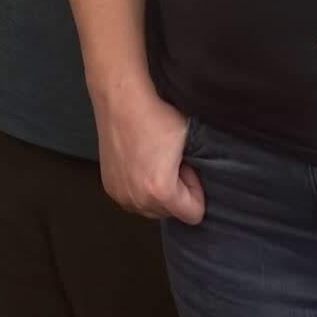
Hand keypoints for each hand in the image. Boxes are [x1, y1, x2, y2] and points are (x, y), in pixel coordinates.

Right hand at [93, 87, 204, 224]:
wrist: (121, 101)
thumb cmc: (156, 116)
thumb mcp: (192, 141)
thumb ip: (203, 170)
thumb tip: (207, 180)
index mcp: (160, 191)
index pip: (194, 215)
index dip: (196, 190)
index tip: (187, 167)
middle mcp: (138, 199)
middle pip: (171, 214)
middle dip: (176, 192)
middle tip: (170, 162)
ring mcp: (120, 195)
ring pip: (152, 209)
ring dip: (158, 192)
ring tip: (154, 162)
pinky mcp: (109, 187)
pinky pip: (134, 200)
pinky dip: (140, 188)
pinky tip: (139, 163)